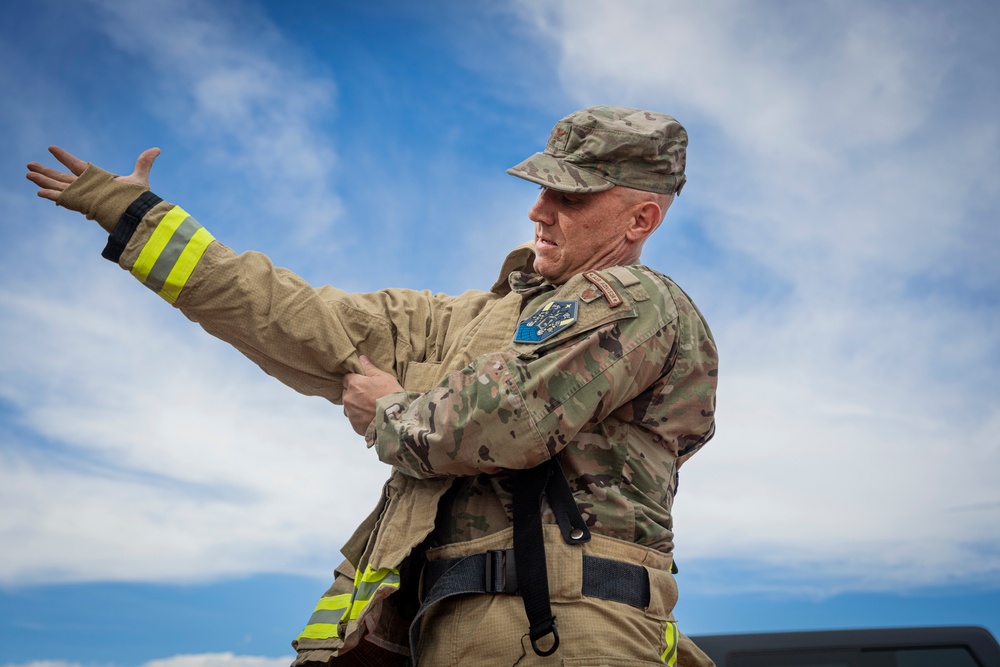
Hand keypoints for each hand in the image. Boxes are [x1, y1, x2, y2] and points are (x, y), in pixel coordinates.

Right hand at [26, 146, 161, 200]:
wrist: (136, 215)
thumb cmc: (137, 199)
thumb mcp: (139, 178)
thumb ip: (144, 163)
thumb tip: (157, 149)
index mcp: (97, 179)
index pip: (77, 165)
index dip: (64, 157)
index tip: (52, 148)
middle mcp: (88, 188)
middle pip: (62, 177)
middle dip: (46, 171)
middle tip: (29, 165)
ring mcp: (83, 197)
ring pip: (58, 187)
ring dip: (43, 181)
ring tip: (27, 174)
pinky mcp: (82, 205)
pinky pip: (63, 199)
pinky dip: (52, 196)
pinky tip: (39, 193)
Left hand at [342, 356, 404, 435]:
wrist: (396, 419)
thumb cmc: (391, 394)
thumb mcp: (384, 377)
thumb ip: (370, 368)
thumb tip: (362, 358)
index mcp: (354, 384)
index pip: (347, 378)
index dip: (355, 380)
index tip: (364, 383)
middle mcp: (348, 398)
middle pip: (346, 393)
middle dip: (354, 393)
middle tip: (369, 396)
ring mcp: (350, 412)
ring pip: (349, 406)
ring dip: (356, 406)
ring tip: (370, 408)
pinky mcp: (354, 425)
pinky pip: (354, 419)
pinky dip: (360, 417)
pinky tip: (371, 417)